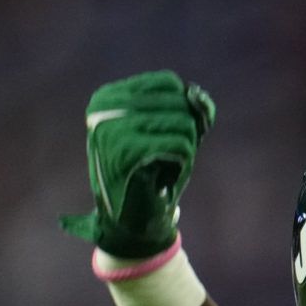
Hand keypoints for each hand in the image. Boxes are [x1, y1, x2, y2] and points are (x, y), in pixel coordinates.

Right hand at [60, 71, 215, 257]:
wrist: (131, 222)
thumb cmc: (154, 174)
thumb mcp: (173, 134)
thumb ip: (191, 110)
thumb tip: (201, 97)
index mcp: (108, 97)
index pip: (169, 83)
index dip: (188, 110)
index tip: (173, 136)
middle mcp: (104, 107)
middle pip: (179, 103)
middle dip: (187, 134)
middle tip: (166, 158)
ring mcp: (111, 127)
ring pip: (183, 123)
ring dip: (185, 151)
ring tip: (162, 168)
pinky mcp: (125, 150)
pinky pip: (181, 145)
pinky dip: (183, 164)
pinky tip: (163, 177)